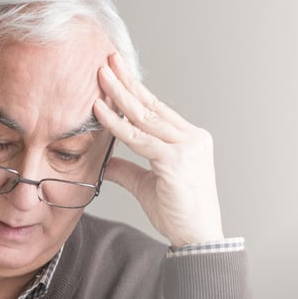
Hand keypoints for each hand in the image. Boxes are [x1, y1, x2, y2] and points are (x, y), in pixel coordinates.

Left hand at [94, 53, 223, 248]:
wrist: (197, 238)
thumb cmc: (179, 214)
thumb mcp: (147, 186)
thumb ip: (128, 170)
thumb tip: (105, 162)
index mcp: (190, 140)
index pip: (158, 109)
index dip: (136, 90)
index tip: (118, 73)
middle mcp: (192, 138)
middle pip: (152, 105)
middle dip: (127, 82)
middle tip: (108, 61)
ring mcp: (186, 147)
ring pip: (145, 117)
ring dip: (119, 95)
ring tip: (100, 76)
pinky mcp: (176, 161)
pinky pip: (139, 139)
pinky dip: (117, 124)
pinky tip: (100, 111)